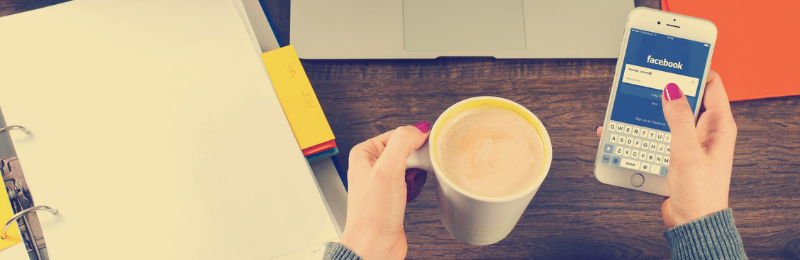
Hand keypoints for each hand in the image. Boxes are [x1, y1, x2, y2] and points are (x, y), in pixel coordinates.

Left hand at [340, 123, 429, 259]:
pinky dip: (417, 186)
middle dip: (417, 160)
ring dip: (418, 174)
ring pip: (411, 165)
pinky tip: (412, 194)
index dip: (414, 141)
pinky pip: (412, 180)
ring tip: (411, 185)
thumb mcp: (388, 170)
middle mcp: (371, 164)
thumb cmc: (373, 215)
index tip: (426, 149)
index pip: (397, 133)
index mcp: (364, 152)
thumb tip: (418, 129)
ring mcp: (382, 180)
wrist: (374, 245)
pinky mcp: (393, 194)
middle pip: (406, 148)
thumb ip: (402, 143)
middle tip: (418, 170)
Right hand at [596, 71, 736, 228]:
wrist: (692, 223)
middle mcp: (707, 131)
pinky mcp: (677, 154)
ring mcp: (691, 142)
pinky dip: (645, 129)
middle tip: (648, 80)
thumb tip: (672, 90)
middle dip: (668, 89)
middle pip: (688, 97)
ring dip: (652, 111)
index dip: (695, 69)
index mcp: (719, 126)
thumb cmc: (699, 193)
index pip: (712, 84)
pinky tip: (627, 130)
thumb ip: (679, 119)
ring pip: (671, 115)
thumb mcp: (687, 152)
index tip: (675, 61)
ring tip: (633, 104)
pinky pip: (660, 133)